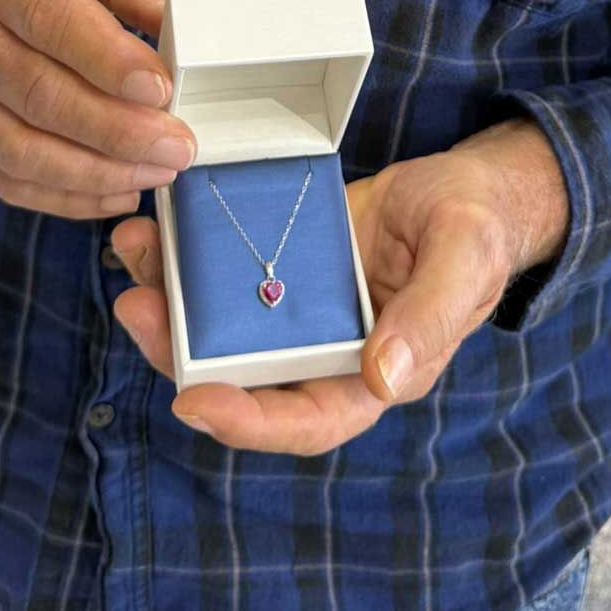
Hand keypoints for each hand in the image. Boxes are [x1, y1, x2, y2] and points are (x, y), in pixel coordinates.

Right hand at [0, 0, 194, 220]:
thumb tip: (192, 37)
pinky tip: (118, 191)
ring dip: (98, 173)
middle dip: (118, 130)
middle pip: (41, 96)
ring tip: (157, 171)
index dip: (110, 63)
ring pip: (24, 150)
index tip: (161, 90)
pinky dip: (68, 197)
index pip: (56, 24)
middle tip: (178, 146)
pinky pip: (10, 180)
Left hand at [109, 118, 569, 454]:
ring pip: (219, 327)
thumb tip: (383, 376)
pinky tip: (158, 227)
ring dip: (170, 300)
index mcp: (374, 376)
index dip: (247, 422)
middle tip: (136, 308)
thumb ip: (430, 318)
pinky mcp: (281, 266)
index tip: (192, 401)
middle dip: (180, 353)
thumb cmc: (477, 228)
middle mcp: (325, 355)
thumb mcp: (464, 260)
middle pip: (240, 377)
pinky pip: (225, 273)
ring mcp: (298, 312)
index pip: (304, 420)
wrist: (468, 188)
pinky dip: (187, 257)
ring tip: (133, 253)